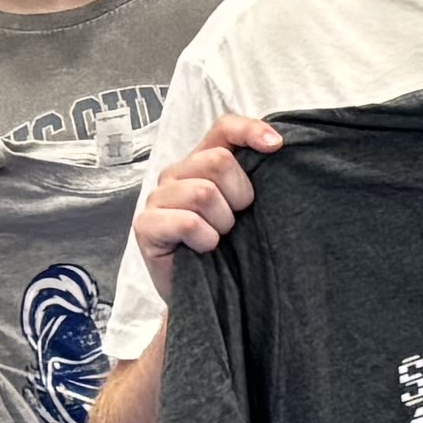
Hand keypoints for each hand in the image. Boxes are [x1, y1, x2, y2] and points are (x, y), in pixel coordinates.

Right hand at [132, 110, 282, 275]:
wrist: (207, 296)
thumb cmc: (229, 249)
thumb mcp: (248, 209)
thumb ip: (255, 177)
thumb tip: (277, 145)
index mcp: (202, 162)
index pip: (224, 127)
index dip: (250, 130)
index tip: (276, 147)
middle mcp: (176, 174)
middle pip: (218, 161)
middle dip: (240, 195)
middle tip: (236, 221)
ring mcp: (157, 198)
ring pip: (203, 192)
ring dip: (222, 223)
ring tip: (218, 238)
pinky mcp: (145, 226)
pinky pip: (187, 222)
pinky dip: (205, 239)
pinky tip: (204, 249)